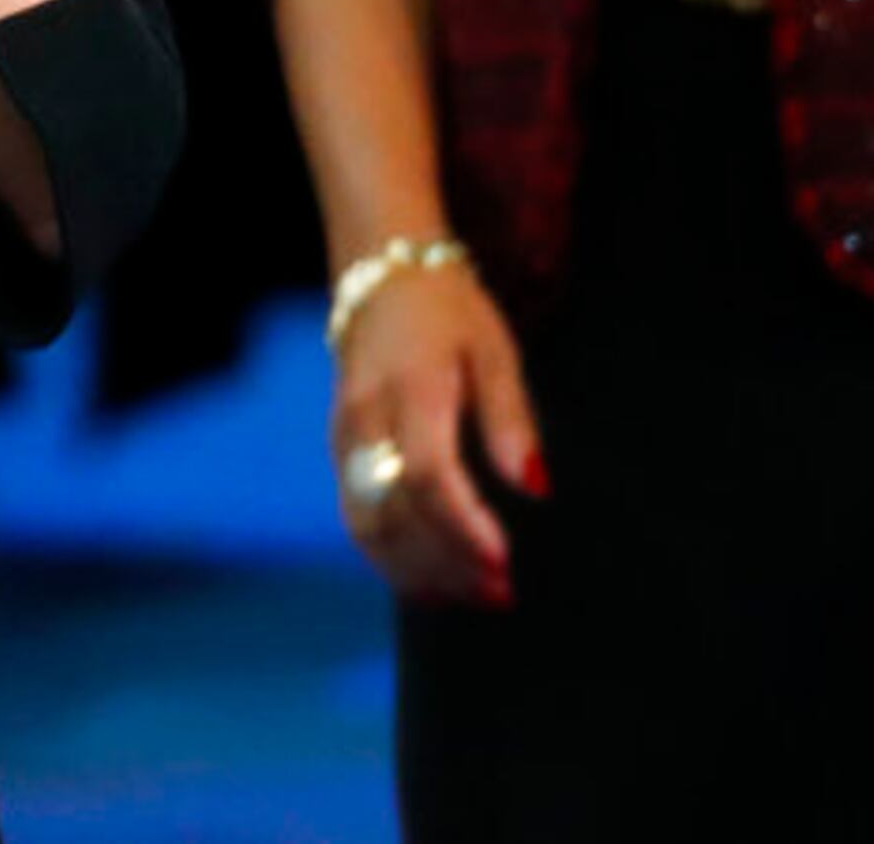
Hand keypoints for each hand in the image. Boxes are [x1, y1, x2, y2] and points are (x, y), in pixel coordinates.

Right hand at [329, 264, 542, 606]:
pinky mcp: (338, 452)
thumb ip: (511, 419)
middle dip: (448, 561)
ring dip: (419, 571)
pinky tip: (432, 583)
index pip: (429, 474)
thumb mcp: (494, 350)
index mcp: (411, 387)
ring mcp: (344, 438)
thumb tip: (535, 488)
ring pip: (368, 525)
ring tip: (473, 595)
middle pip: (396, 511)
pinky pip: (358, 519)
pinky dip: (392, 560)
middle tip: (501, 592)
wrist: (380, 277)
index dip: (465, 526)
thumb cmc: (449, 313)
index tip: (505, 562)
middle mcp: (367, 417)